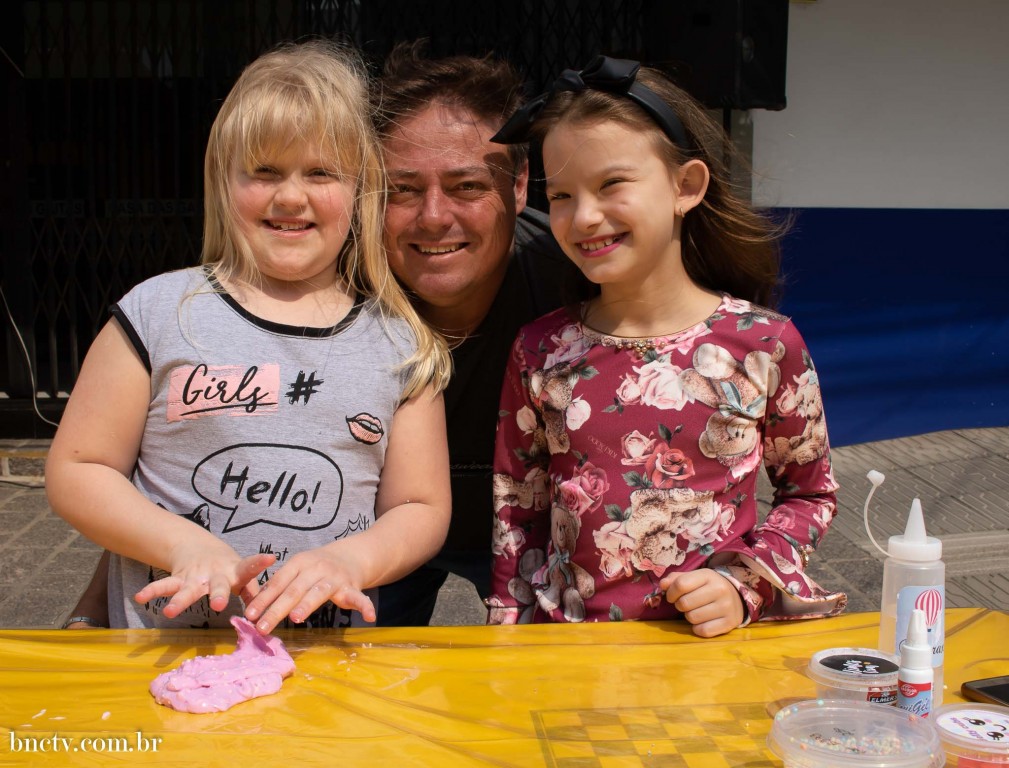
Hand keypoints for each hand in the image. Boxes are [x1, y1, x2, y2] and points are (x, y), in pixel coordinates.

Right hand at [134, 546, 275, 618]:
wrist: (197, 546)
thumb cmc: (227, 567)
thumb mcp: (242, 575)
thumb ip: (253, 593)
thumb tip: (265, 616)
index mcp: (234, 572)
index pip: (249, 567)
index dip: (259, 564)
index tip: (270, 558)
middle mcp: (215, 574)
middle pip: (218, 586)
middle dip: (218, 595)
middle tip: (218, 605)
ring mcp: (195, 577)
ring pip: (187, 589)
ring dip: (179, 601)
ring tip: (170, 613)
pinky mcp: (179, 578)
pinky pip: (164, 585)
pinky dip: (152, 591)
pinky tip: (140, 597)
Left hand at [243, 546, 375, 633]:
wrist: (351, 555)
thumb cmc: (316, 568)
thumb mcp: (297, 570)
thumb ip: (280, 586)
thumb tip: (254, 609)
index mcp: (299, 563)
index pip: (278, 582)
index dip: (263, 599)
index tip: (249, 615)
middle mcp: (316, 568)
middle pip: (294, 590)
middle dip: (276, 609)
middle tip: (262, 628)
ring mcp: (335, 577)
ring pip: (319, 593)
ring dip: (307, 605)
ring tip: (296, 618)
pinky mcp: (352, 587)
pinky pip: (358, 598)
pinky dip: (364, 606)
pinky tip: (370, 617)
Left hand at [659, 568, 743, 637]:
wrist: (736, 597)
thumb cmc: (708, 587)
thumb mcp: (694, 578)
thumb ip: (676, 579)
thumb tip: (662, 585)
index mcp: (708, 575)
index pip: (681, 584)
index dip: (671, 592)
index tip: (672, 596)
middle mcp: (720, 590)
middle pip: (685, 603)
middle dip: (680, 605)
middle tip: (686, 604)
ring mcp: (726, 607)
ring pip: (692, 618)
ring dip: (689, 617)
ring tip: (696, 611)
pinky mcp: (729, 623)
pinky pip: (703, 631)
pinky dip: (698, 628)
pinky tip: (703, 622)